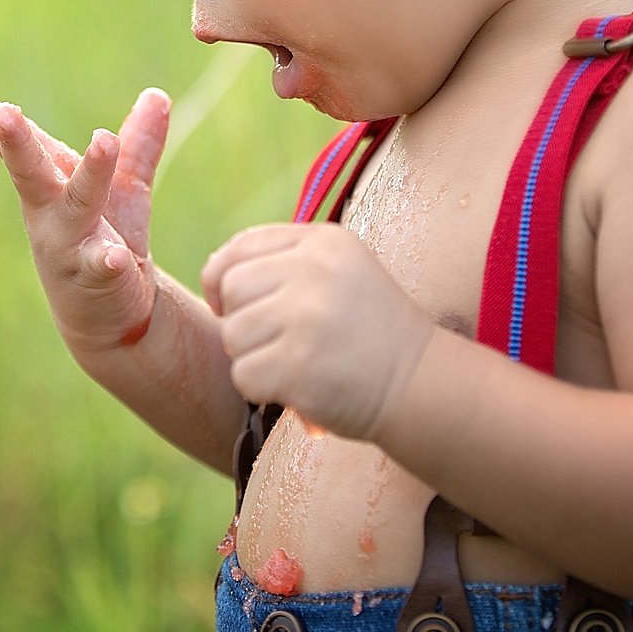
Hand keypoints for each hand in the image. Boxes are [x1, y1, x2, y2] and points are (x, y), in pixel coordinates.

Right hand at [0, 78, 169, 353]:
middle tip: (1, 112)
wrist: (112, 318)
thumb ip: (139, 143)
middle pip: (29, 169)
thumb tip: (156, 94)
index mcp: (49, 180)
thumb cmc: (104, 242)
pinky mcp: (96, 278)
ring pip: (77, 204)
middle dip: (15, 141)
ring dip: (90, 173)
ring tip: (103, 139)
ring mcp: (70, 245)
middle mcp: (49, 211)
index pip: (10, 140)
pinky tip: (115, 257)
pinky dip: (107, 259)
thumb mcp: (124, 188)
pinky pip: (101, 265)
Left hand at [201, 222, 436, 441]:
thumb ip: (285, 260)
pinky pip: (243, 375)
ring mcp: (306, 317)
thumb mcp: (339, 270)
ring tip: (291, 363)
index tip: (239, 305)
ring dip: (252, 357)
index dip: (224, 279)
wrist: (418, 383)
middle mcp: (314, 271)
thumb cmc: (369, 329)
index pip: (241, 248)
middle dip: (241, 320)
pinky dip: (262, 389)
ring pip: (233, 334)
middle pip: (231, 288)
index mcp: (323, 242)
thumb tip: (214, 272)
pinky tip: (296, 387)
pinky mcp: (299, 365)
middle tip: (275, 341)